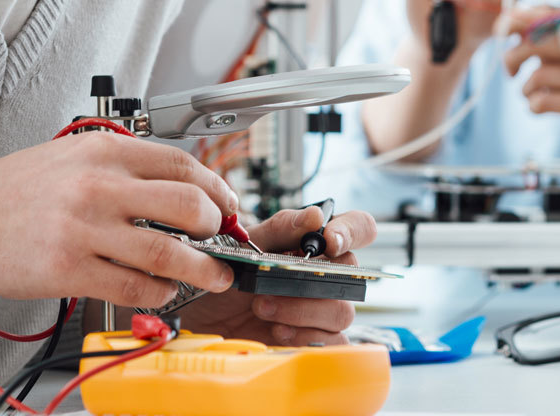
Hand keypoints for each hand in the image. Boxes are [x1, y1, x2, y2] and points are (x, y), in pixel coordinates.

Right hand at [0, 132, 236, 307]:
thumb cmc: (7, 191)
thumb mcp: (71, 157)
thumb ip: (122, 168)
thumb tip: (177, 187)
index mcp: (104, 152)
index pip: (183, 163)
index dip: (217, 188)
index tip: (229, 206)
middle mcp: (98, 186)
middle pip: (189, 205)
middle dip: (218, 228)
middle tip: (221, 240)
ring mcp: (84, 228)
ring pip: (168, 252)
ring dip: (202, 269)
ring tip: (214, 275)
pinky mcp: (68, 269)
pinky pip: (133, 286)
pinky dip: (158, 294)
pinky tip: (161, 292)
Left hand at [178, 207, 377, 345]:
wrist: (200, 319)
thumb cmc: (226, 277)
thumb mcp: (245, 246)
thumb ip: (280, 229)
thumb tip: (315, 216)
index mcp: (315, 244)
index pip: (359, 228)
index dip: (352, 231)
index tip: (329, 241)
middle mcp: (327, 275)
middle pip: (353, 276)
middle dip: (311, 283)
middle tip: (271, 287)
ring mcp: (323, 309)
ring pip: (342, 312)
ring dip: (301, 311)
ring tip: (262, 308)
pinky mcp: (316, 340)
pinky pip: (334, 343)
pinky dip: (304, 337)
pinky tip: (277, 331)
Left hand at [503, 6, 559, 156]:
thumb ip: (549, 38)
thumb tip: (508, 23)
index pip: (549, 14)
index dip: (519, 18)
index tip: (500, 28)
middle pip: (538, 42)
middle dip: (513, 57)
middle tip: (510, 70)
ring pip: (538, 76)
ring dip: (525, 89)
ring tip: (532, 94)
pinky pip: (545, 101)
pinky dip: (533, 105)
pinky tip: (538, 107)